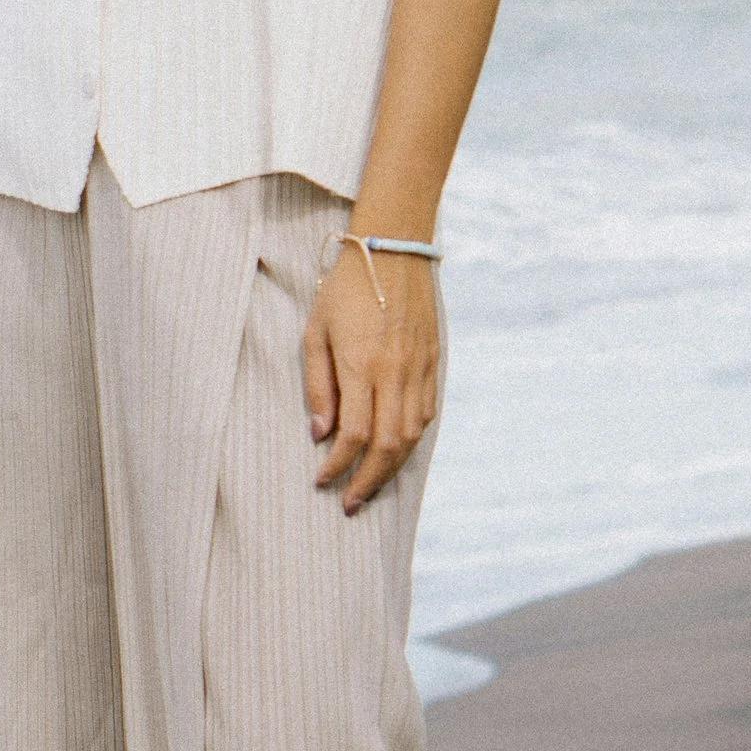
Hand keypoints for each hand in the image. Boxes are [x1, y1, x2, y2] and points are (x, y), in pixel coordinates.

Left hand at [303, 244, 438, 511]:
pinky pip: (427, 413)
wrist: (393, 248)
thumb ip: (318, 385)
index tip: (322, 481)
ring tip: (371, 484)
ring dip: (392, 468)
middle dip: (369, 482)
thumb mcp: (316, 332)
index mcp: (362, 365)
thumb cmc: (344, 288)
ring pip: (413, 435)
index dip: (338, 466)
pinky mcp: (435, 362)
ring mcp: (420, 368)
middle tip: (350, 503)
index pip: (354, 434)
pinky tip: (396, 450)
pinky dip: (412, 440)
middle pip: (389, 446)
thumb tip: (321, 434)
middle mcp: (396, 372)